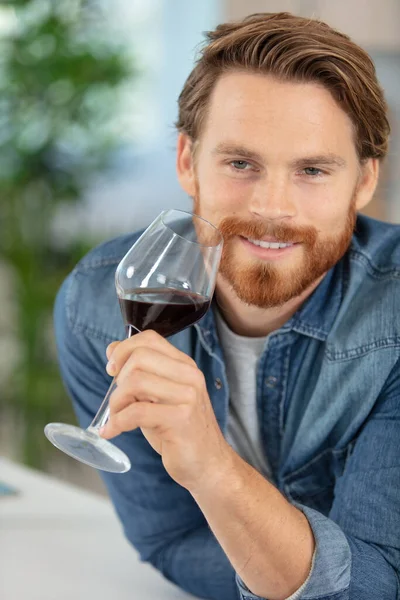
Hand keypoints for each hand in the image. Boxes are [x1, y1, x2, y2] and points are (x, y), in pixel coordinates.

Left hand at [100, 330, 232, 491]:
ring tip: (117, 418)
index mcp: (184, 366)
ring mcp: (187, 397)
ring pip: (135, 382)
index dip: (123, 349)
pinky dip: (116, 423)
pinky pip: (136, 412)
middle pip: (139, 357)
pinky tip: (112, 432)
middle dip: (118, 379)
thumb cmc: (179, 431)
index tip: (113, 369)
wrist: (208, 463)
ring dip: (116, 402)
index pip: (149, 338)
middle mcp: (189, 376)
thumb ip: (140, 373)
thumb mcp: (159, 396)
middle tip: (118, 400)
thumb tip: (112, 349)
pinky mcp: (180, 420)